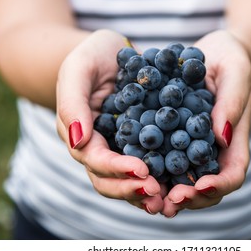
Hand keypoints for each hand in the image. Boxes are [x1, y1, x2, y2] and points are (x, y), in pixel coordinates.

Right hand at [56, 29, 163, 213]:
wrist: (111, 52)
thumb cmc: (91, 57)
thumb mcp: (78, 69)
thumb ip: (72, 103)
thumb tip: (77, 143)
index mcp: (81, 134)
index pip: (95, 160)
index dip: (117, 169)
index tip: (142, 171)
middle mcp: (99, 147)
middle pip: (109, 179)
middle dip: (131, 189)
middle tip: (157, 194)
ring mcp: (119, 147)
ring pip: (127, 179)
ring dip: (145, 192)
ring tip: (167, 199)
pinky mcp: (140, 142)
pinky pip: (149, 162)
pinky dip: (160, 176)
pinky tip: (178, 181)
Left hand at [161, 30, 250, 216]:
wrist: (212, 53)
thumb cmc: (230, 59)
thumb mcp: (235, 70)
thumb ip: (232, 101)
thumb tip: (222, 137)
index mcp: (234, 138)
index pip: (233, 173)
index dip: (218, 185)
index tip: (198, 187)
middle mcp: (214, 150)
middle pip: (207, 187)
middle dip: (189, 198)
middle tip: (166, 201)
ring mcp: (193, 146)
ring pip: (184, 180)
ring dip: (167, 192)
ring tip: (147, 195)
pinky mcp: (173, 137)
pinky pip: (164, 158)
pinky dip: (153, 169)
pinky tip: (134, 170)